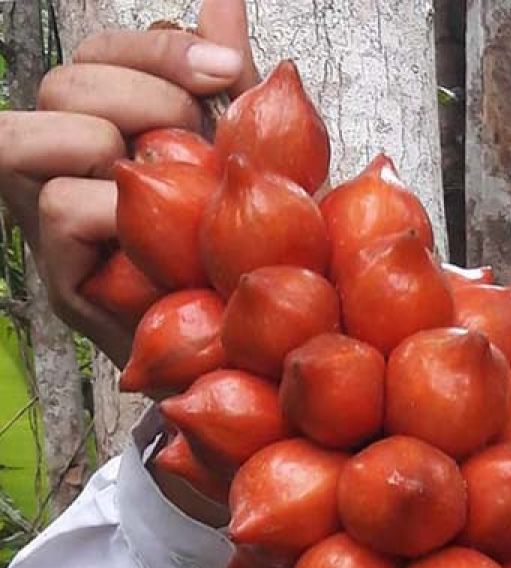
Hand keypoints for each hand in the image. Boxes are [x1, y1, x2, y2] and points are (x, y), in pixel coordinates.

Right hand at [0, 0, 258, 365]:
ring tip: (166, 183)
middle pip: (61, 83)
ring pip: (20, 137)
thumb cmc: (248, 245)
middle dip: (143, 96)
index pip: (97, 54)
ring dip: (106, 147)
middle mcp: (66, 165)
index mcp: (109, 127)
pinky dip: (112, 211)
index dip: (157, 50)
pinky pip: (54, 210)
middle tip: (198, 140)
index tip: (227, 72)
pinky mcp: (61, 278)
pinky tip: (159, 233)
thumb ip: (227, 81)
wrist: (259, 344)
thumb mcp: (248, 153)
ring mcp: (49, 220)